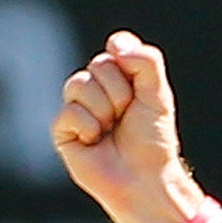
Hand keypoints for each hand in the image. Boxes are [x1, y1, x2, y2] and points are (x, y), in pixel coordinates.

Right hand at [51, 30, 206, 222]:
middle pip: (98, 65)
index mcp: (119, 79)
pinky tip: (96, 142)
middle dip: (120, 92)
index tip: (138, 84)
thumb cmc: (153, 140)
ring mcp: (77, 108)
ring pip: (79, 84)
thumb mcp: (158, 97)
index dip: (125, 61)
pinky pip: (70, 112)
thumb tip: (117, 44)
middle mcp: (95, 89)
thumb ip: (147, 63)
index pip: (115, 49)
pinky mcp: (63, 130)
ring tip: (112, 129)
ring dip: (105, 109)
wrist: (146, 178)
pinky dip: (89, 127)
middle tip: (128, 115)